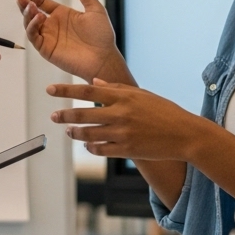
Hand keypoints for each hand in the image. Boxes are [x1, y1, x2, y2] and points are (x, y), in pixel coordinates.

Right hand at [18, 0, 123, 80]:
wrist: (104, 58)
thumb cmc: (102, 35)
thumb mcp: (94, 8)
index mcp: (62, 14)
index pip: (42, 2)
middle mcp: (52, 25)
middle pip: (32, 12)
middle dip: (24, 3)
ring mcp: (48, 38)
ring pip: (30, 24)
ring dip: (27, 14)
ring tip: (31, 6)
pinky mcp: (47, 49)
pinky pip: (34, 37)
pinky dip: (32, 27)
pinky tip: (38, 18)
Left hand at [48, 79, 200, 160]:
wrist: (185, 134)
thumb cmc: (164, 111)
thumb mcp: (141, 94)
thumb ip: (115, 89)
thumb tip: (93, 84)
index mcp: (123, 96)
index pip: (86, 91)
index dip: (65, 90)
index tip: (50, 90)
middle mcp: (120, 114)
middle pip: (83, 114)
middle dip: (64, 115)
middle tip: (53, 116)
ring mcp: (122, 134)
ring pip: (88, 134)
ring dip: (75, 133)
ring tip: (69, 132)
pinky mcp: (126, 150)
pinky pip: (101, 150)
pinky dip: (91, 147)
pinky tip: (88, 145)